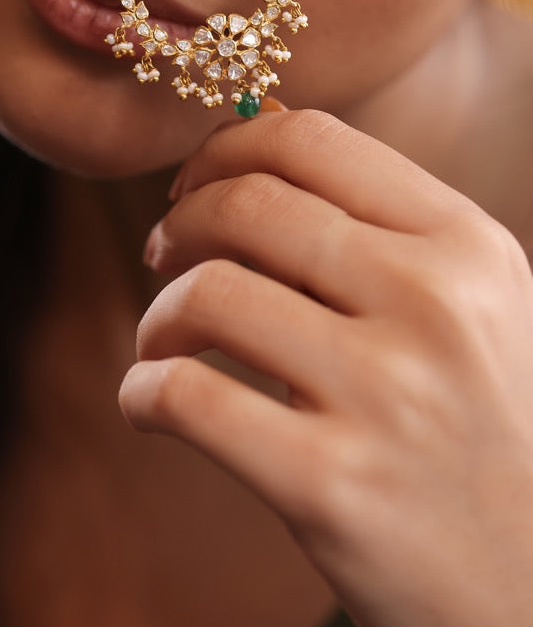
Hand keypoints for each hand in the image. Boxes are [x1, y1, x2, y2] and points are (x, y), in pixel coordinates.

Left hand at [119, 108, 532, 626]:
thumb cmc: (482, 440)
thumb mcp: (471, 311)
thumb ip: (377, 232)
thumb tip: (247, 141)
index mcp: (467, 245)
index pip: (311, 140)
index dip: (225, 150)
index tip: (192, 186)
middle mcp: (435, 304)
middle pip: (247, 204)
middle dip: (177, 222)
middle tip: (160, 254)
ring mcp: (386, 395)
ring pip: (208, 293)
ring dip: (156, 314)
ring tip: (162, 342)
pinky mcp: (331, 486)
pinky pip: (187, 397)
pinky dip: (143, 390)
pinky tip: (151, 402)